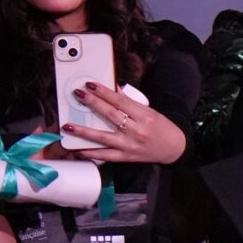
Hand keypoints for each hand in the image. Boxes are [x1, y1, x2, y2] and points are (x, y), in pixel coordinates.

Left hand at [67, 83, 185, 165]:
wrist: (174, 149)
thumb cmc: (161, 127)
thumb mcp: (148, 111)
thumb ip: (129, 102)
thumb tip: (112, 89)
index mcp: (143, 116)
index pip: (120, 101)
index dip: (104, 92)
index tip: (90, 84)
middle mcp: (136, 130)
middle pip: (110, 115)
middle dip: (93, 103)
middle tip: (78, 95)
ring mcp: (129, 145)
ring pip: (103, 137)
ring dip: (84, 132)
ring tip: (68, 126)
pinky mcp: (126, 157)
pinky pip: (104, 155)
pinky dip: (90, 152)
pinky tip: (76, 149)